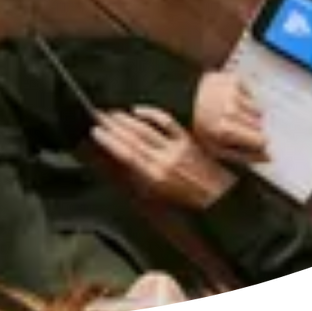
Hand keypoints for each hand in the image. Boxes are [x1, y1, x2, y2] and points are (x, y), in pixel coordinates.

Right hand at [92, 107, 236, 213]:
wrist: (216, 198)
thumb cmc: (184, 201)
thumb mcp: (157, 197)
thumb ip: (137, 179)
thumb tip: (118, 164)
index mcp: (155, 177)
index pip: (126, 154)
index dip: (109, 141)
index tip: (95, 131)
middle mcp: (164, 159)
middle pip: (133, 138)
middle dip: (113, 125)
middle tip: (97, 115)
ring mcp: (176, 147)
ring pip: (146, 128)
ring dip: (126, 119)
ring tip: (111, 112)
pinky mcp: (186, 138)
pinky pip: (166, 121)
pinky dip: (150, 113)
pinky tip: (137, 109)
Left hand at [192, 73, 269, 163]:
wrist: (184, 97)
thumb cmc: (200, 126)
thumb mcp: (217, 149)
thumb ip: (245, 155)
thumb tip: (269, 156)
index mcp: (226, 130)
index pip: (262, 140)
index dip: (256, 142)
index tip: (249, 142)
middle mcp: (231, 110)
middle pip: (260, 125)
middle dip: (250, 128)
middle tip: (234, 127)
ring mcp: (233, 93)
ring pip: (257, 109)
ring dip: (248, 113)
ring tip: (230, 113)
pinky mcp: (234, 79)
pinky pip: (251, 94)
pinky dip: (244, 98)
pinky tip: (230, 100)